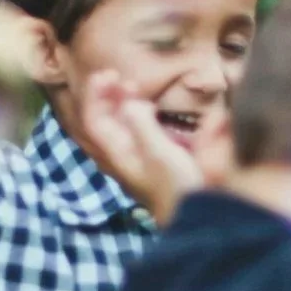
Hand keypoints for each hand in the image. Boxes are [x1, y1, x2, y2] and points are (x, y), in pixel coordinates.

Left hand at [76, 70, 205, 226]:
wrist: (196, 216)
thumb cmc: (177, 186)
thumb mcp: (159, 152)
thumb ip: (141, 124)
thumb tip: (129, 103)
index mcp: (118, 153)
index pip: (94, 119)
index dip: (97, 94)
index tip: (109, 74)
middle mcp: (122, 156)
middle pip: (104, 122)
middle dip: (108, 97)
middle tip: (122, 77)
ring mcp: (136, 159)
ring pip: (119, 126)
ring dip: (122, 104)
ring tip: (133, 87)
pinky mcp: (152, 161)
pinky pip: (135, 132)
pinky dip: (138, 116)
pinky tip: (150, 110)